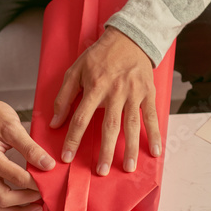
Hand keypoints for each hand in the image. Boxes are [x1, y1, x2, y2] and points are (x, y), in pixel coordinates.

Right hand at [0, 84, 55, 210]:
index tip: (51, 181)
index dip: (37, 182)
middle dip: (26, 201)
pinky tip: (25, 202)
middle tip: (45, 196)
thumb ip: (30, 148)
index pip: (17, 178)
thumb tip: (48, 165)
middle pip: (3, 199)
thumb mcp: (13, 126)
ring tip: (36, 208)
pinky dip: (10, 205)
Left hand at [50, 27, 160, 174]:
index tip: (67, 157)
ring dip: (131, 149)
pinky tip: (155, 152)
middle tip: (101, 171)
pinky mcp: (148, 93)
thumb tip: (55, 122)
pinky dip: (155, 135)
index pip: (81, 118)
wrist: (130, 38)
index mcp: (95, 86)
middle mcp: (116, 92)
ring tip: (129, 168)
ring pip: (132, 125)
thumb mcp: (76, 70)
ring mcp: (134, 93)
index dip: (73, 138)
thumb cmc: (100, 55)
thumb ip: (64, 96)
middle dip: (106, 151)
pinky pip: (151, 117)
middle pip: (110, 126)